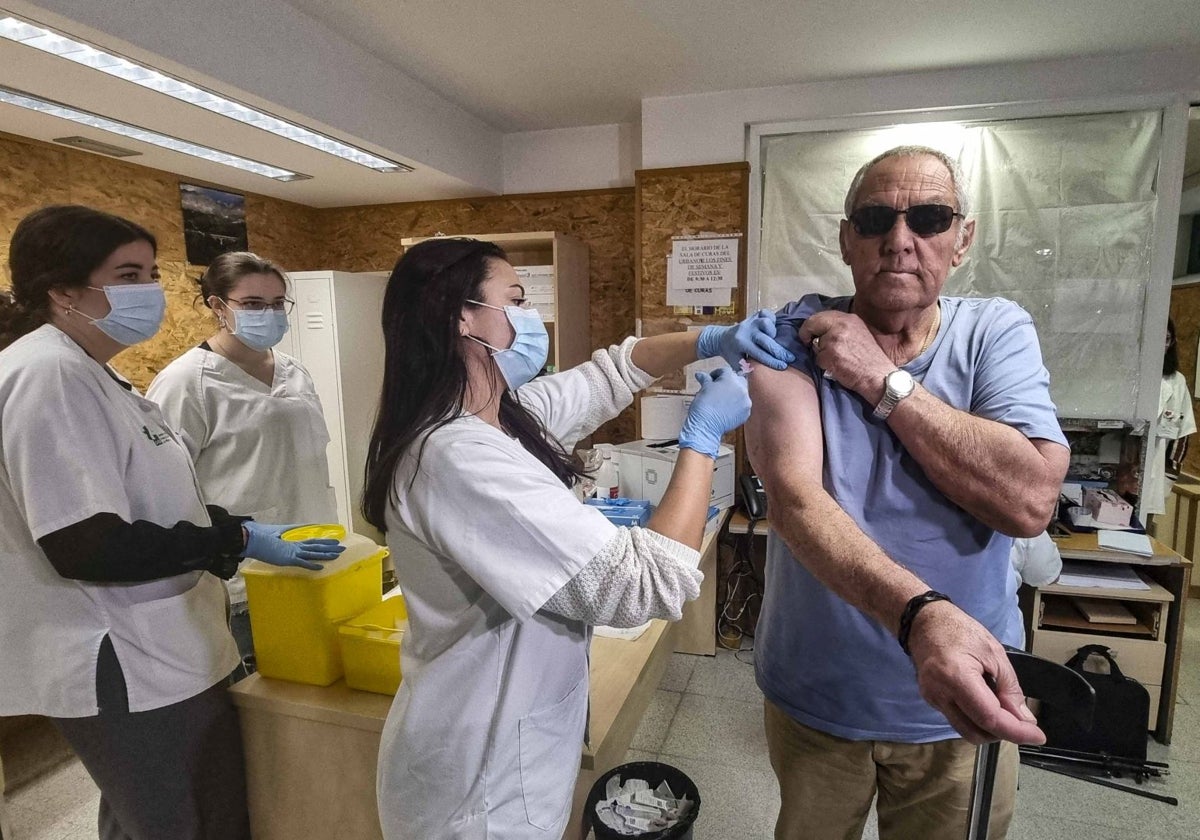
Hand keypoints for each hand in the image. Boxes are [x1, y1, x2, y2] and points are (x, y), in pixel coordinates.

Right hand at [241, 522, 345, 570]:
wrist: (256, 541)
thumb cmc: (263, 541)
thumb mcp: (275, 542)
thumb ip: (281, 543)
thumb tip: (281, 543)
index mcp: (294, 544)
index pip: (312, 543)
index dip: (324, 542)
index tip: (334, 542)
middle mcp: (296, 547)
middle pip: (317, 547)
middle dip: (330, 548)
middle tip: (343, 548)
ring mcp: (293, 552)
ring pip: (314, 553)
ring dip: (326, 554)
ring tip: (337, 555)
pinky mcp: (289, 559)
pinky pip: (303, 563)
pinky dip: (312, 565)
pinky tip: (321, 567)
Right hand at [678, 367, 750, 457]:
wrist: (705, 426)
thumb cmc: (703, 406)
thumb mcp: (703, 389)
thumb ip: (705, 379)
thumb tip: (700, 375)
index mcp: (731, 379)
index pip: (725, 371)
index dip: (716, 374)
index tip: (711, 379)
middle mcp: (741, 389)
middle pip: (737, 380)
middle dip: (728, 382)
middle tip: (718, 388)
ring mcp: (745, 402)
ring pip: (741, 393)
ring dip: (733, 393)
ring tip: (722, 399)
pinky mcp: (746, 413)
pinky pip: (742, 405)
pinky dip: (736, 405)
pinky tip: (726, 409)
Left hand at [697, 309, 794, 370]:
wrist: (721, 338)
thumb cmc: (731, 354)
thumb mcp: (735, 364)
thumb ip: (746, 369)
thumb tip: (760, 376)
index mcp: (741, 344)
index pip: (760, 354)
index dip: (772, 361)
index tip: (783, 366)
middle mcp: (746, 331)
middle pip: (766, 340)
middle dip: (779, 351)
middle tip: (790, 358)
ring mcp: (750, 322)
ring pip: (765, 322)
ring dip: (773, 332)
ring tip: (776, 339)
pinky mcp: (753, 316)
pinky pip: (765, 313)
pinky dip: (771, 318)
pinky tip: (773, 326)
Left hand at [799, 311, 892, 394]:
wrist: (878, 375)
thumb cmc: (869, 359)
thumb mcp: (858, 333)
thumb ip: (841, 329)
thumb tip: (820, 331)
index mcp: (849, 318)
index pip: (822, 315)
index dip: (812, 324)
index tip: (810, 332)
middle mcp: (842, 325)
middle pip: (813, 323)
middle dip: (806, 333)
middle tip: (806, 341)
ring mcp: (836, 339)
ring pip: (815, 344)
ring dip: (821, 353)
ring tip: (837, 359)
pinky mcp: (831, 354)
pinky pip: (818, 359)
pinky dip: (824, 365)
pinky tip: (837, 367)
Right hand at [906, 601, 1045, 744]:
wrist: (924, 622)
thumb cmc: (959, 630)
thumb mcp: (994, 652)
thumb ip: (1010, 688)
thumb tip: (1024, 719)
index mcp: (957, 677)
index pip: (990, 718)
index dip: (1016, 731)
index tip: (1037, 735)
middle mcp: (940, 694)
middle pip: (975, 733)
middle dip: (1002, 733)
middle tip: (1021, 722)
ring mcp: (932, 699)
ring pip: (965, 731)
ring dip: (989, 728)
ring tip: (1003, 710)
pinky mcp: (931, 700)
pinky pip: (957, 720)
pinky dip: (976, 719)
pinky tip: (985, 703)